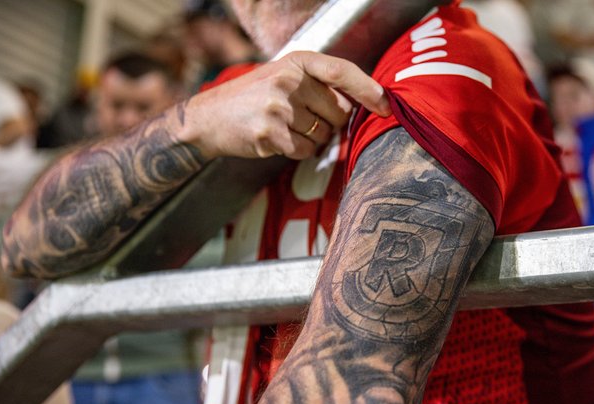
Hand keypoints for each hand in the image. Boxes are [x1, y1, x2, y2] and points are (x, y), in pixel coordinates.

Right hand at [180, 51, 390, 159]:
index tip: (387, 106)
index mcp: (295, 62)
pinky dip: (299, 151)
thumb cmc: (252, 98)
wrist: (207, 118)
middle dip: (331, 122)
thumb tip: (362, 106)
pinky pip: (307, 151)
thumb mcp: (283, 76)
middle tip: (303, 119)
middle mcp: (289, 80)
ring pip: (325, 135)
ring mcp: (279, 107)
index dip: (369, 90)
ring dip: (313, 139)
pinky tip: (277, 140)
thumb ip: (318, 85)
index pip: (342, 72)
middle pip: (340, 112)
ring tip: (285, 127)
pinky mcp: (271, 135)